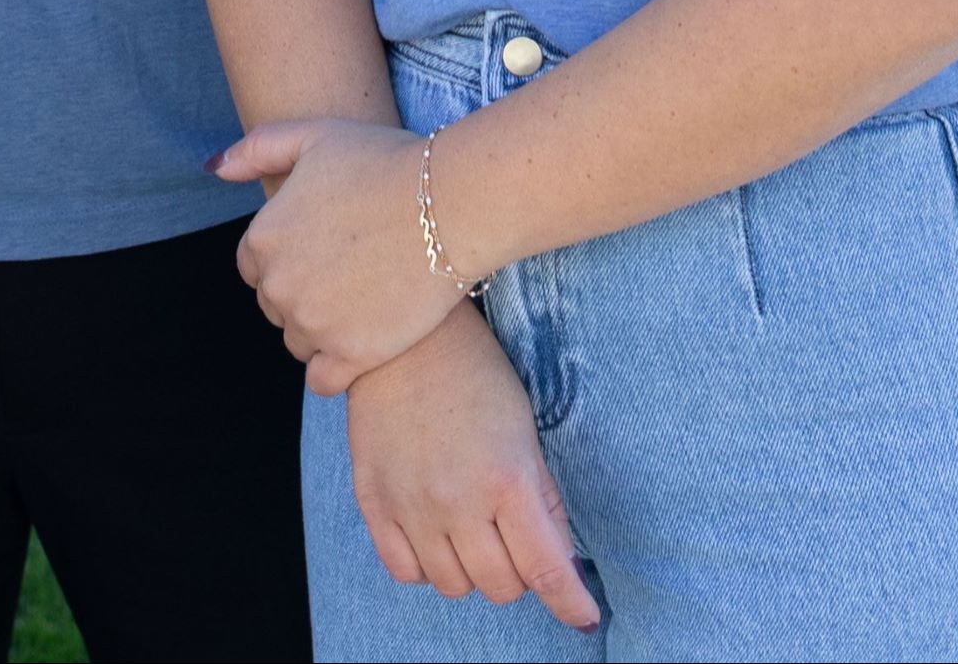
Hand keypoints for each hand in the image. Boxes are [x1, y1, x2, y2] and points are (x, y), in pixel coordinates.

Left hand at [218, 116, 464, 392]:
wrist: (449, 202)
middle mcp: (279, 287)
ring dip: (321, 329)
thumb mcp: (313, 135)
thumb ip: (255, 150)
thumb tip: (214, 169)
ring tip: (363, 301)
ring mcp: (314, 324)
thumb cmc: (384, 162)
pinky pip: (322, 380)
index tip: (324, 247)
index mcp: (263, 239)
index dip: (289, 257)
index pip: (255, 267)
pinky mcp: (352, 355)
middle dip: (305, 292)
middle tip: (350, 270)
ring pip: (299, 342)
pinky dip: (336, 367)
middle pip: (276, 305)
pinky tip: (362, 343)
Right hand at [343, 307, 601, 631]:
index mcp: (506, 480)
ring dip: (472, 569)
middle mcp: (457, 502)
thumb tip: (562, 560)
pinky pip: (405, 572)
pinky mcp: (374, 503)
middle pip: (500, 586)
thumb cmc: (475, 376)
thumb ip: (544, 500)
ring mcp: (410, 506)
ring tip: (472, 529)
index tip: (584, 617)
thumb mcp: (525, 431)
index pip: (546, 570)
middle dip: (518, 573)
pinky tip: (436, 534)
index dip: (570, 603)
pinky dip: (427, 566)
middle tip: (515, 539)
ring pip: (454, 586)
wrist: (402, 340)